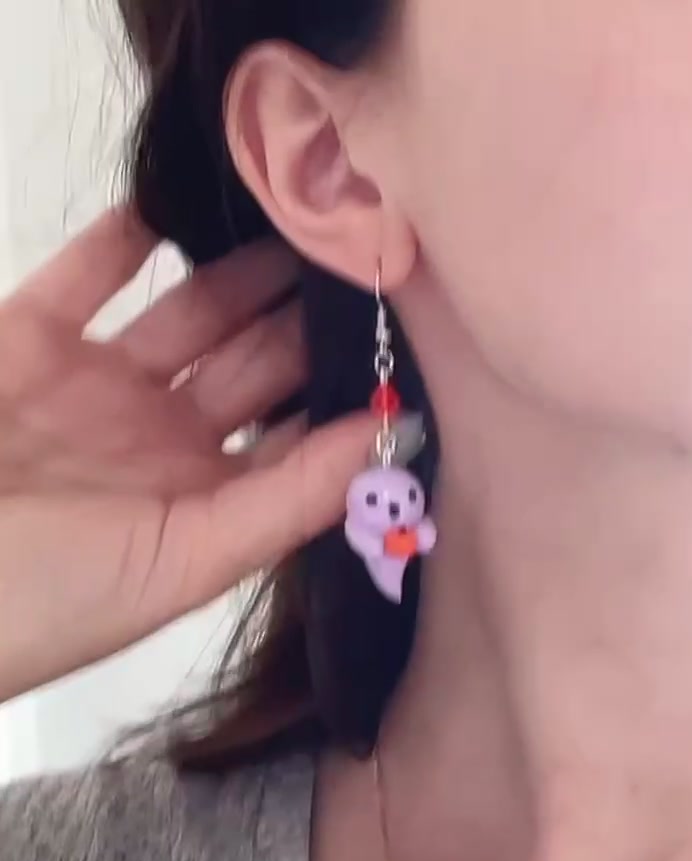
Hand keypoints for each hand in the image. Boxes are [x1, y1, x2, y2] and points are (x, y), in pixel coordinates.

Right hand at [0, 208, 371, 703]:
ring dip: (243, 266)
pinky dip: (131, 231)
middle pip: (254, 363)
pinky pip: (90, 271)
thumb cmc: (50, 596)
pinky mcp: (31, 337)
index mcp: (204, 501)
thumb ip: (289, 500)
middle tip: (370, 248)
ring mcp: (96, 385)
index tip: (412, 333)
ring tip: (305, 208)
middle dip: (308, 315)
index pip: (295, 435)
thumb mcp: (184, 563)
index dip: (347, 391)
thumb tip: (394, 438)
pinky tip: (190, 192)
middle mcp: (162, 440)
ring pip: (189, 311)